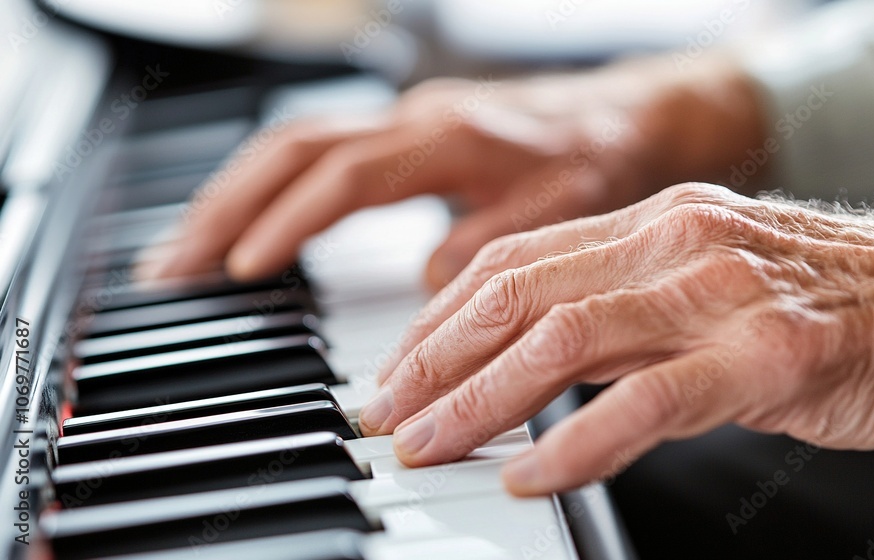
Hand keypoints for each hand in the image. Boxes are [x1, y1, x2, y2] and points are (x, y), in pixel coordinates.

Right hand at [135, 56, 764, 287]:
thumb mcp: (564, 208)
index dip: (290, 222)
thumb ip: (495, 240)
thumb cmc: (600, 161)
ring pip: (293, 146)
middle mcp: (414, 119)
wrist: (626, 117)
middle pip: (293, 151)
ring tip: (183, 252)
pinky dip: (269, 190)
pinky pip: (316, 153)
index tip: (243, 271)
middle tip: (170, 267)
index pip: (344, 177)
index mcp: (450, 136)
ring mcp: (402, 121)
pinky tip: (245, 226)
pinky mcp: (403, 135)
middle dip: (224, 206)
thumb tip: (429, 284)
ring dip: (232, 195)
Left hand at [361, 183, 873, 495]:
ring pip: (564, 341)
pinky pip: (648, 402)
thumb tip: (539, 359)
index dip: (441, 317)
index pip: (515, 261)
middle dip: (436, 360)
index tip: (398, 369)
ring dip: (482, 401)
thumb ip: (629, 310)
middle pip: (518, 295)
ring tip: (432, 446)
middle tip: (386, 413)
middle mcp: (678, 242)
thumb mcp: (716, 281)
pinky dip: (577, 444)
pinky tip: (533, 478)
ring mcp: (722, 295)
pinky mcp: (770, 357)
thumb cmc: (844, 303)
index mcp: (658, 221)